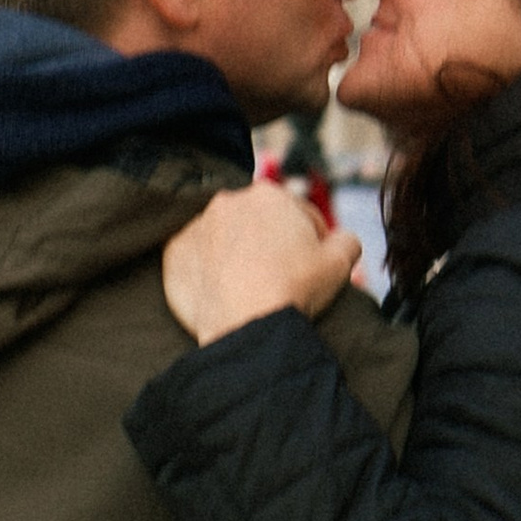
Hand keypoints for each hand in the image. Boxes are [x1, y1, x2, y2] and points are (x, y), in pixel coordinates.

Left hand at [162, 185, 360, 344]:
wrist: (245, 325)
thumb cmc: (294, 289)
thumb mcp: (341, 262)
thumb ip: (347, 241)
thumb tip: (341, 240)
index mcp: (268, 195)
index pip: (298, 214)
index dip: (312, 241)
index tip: (312, 265)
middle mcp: (228, 201)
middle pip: (258, 223)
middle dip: (270, 244)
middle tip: (281, 278)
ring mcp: (196, 225)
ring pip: (225, 239)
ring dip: (237, 255)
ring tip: (250, 288)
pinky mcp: (174, 252)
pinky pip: (195, 258)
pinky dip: (207, 271)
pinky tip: (223, 293)